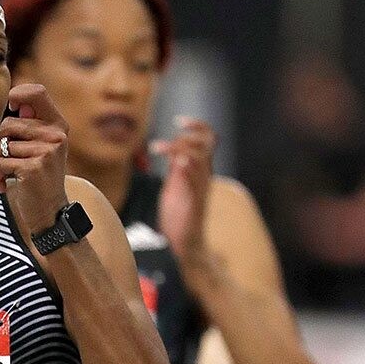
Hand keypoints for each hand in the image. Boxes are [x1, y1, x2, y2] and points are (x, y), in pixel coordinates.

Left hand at [0, 84, 70, 233]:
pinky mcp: (34, 168)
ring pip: (2, 146)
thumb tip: (15, 101)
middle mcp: (56, 135)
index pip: (37, 92)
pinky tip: (5, 185)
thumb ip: (30, 125)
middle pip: (9, 124)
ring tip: (7, 174)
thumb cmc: (37, 176)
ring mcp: (47, 151)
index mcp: (58, 125)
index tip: (11, 108)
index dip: (18, 94)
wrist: (49, 211)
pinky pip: (0, 163)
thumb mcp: (40, 146)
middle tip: (4, 158)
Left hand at [152, 116, 214, 261]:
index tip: (178, 120)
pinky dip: (189, 170)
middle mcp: (205, 176)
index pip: (208, 140)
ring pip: (202, 159)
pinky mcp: (195, 204)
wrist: (185, 243)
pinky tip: (178, 162)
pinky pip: (197, 183)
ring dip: (179, 148)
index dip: (197, 126)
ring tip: (156, 148)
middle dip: (185, 135)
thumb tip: (172, 151)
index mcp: (200, 170)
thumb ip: (177, 168)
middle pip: (207, 144)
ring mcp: (201, 189)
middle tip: (158, 144)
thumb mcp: (176, 185)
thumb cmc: (181, 215)